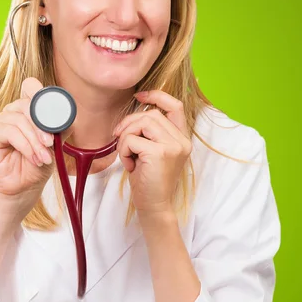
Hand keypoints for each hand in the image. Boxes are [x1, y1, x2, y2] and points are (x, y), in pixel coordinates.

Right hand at [0, 77, 55, 206]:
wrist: (24, 187)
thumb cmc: (38, 165)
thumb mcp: (55, 146)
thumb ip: (61, 129)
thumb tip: (70, 117)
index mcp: (28, 109)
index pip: (31, 87)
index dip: (41, 93)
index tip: (54, 111)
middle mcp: (13, 111)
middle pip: (28, 104)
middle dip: (42, 126)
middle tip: (51, 144)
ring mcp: (1, 120)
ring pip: (20, 120)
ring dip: (35, 141)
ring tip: (43, 157)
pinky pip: (10, 132)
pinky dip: (25, 146)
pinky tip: (32, 158)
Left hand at [112, 90, 191, 215]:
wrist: (154, 205)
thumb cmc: (148, 180)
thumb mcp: (151, 152)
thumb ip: (150, 134)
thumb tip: (133, 116)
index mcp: (181, 138)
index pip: (175, 105)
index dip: (157, 96)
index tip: (140, 96)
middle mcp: (181, 140)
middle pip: (151, 114)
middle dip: (129, 123)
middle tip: (120, 139)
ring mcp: (173, 146)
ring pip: (142, 123)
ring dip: (126, 138)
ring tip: (128, 156)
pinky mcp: (160, 153)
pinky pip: (132, 140)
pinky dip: (124, 151)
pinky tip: (130, 165)